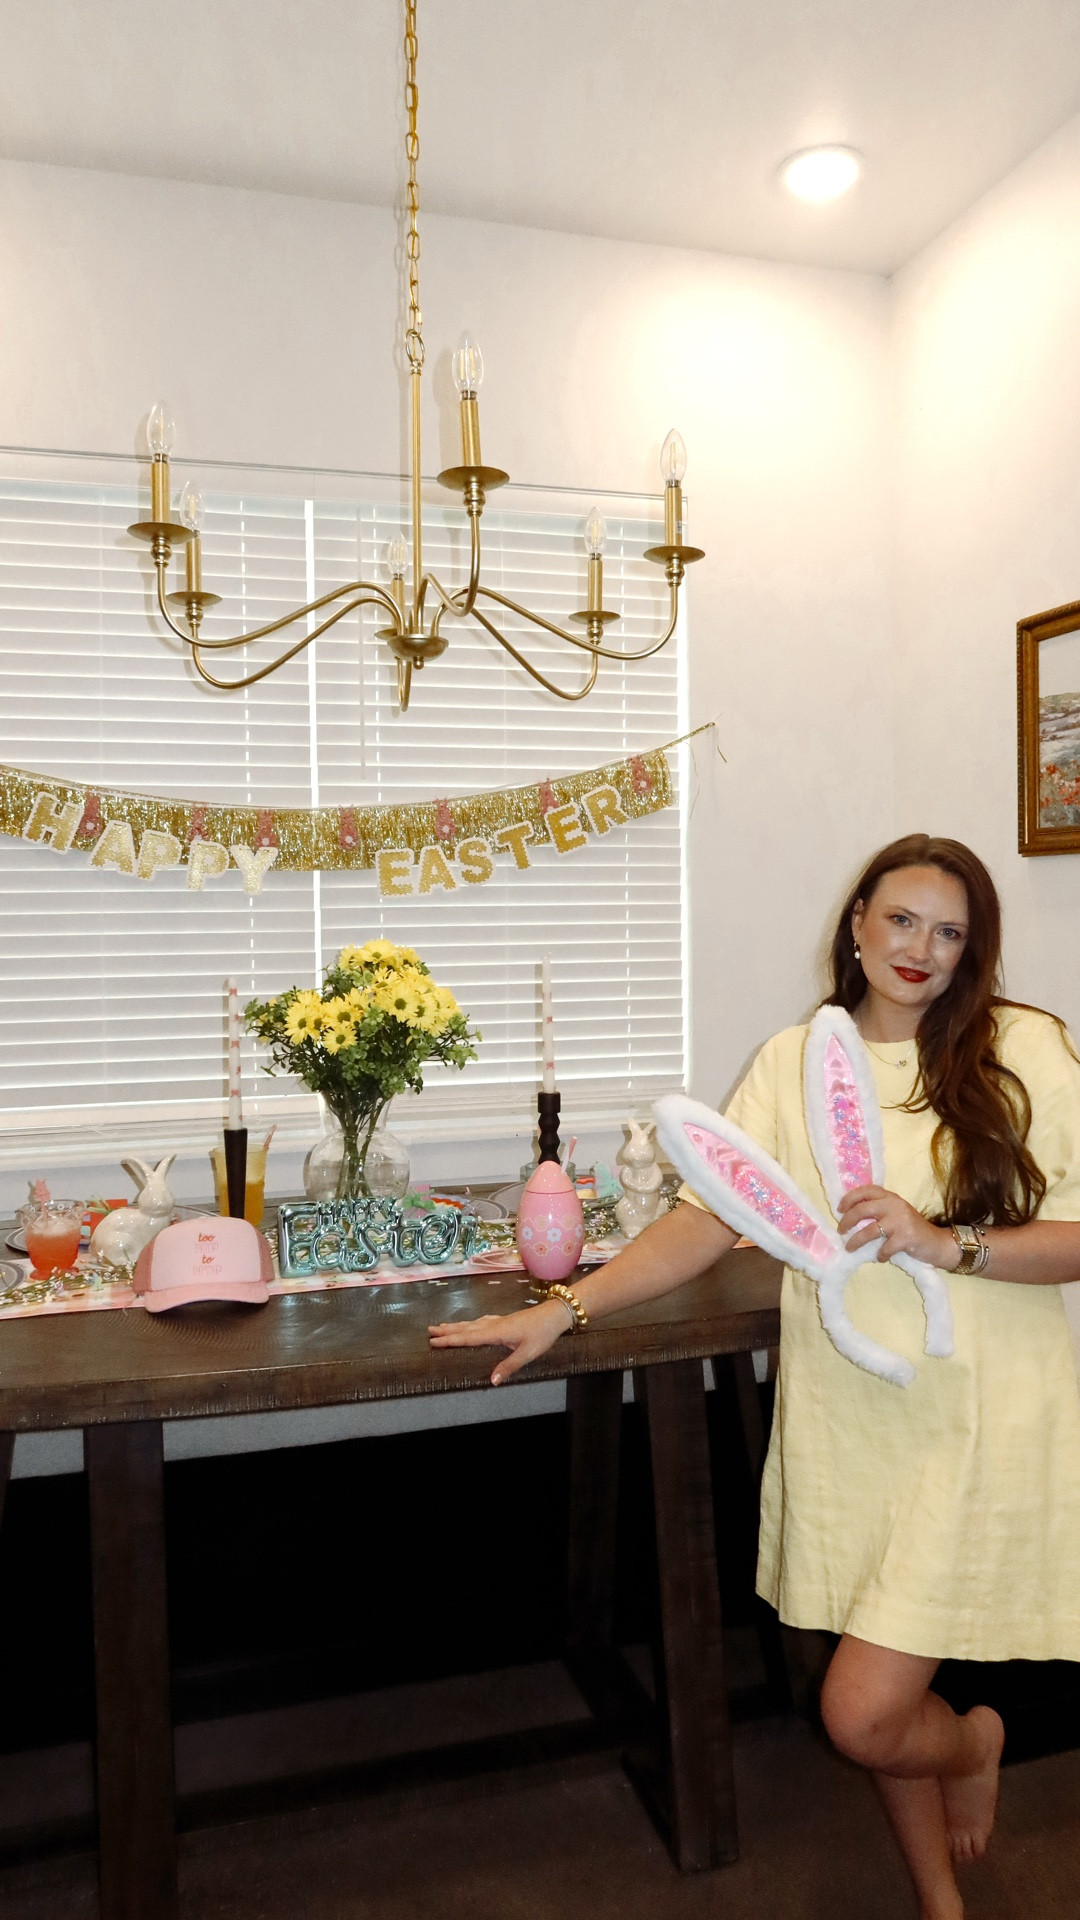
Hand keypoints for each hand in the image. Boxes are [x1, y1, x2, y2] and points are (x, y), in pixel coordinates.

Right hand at [428, 1299, 570, 1384]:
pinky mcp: (504, 1320)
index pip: (468, 1338)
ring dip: (456, 1326)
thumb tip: (492, 1381)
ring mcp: (498, 1321)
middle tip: (429, 1331)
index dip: (450, 1340)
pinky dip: (469, 1323)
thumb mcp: (527, 1353)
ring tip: (441, 1326)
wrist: (554, 1315)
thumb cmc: (542, 1334)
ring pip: (472, 1324)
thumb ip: (509, 1366)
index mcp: (496, 1333)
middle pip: (465, 1328)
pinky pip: (480, 1322)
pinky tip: (470, 1323)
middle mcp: (493, 1325)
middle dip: (447, 1331)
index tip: (434, 1341)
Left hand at [837, 1185, 952, 1268]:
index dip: (849, 1198)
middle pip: (862, 1209)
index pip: (865, 1190)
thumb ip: (878, 1210)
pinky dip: (879, 1255)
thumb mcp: (895, 1213)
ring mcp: (900, 1221)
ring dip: (856, 1241)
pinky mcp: (906, 1237)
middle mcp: (894, 1205)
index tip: (839, 1210)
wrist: (936, 1242)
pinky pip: (884, 1248)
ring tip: (849, 1248)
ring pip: (870, 1230)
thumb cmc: (911, 1228)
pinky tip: (880, 1258)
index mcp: (890, 1197)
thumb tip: (850, 1217)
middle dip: (847, 1221)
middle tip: (840, 1231)